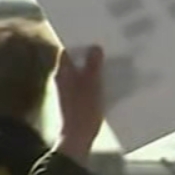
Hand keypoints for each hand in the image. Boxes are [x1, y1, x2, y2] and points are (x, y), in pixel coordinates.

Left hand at [55, 46, 104, 160]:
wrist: (77, 139)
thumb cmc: (83, 112)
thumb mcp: (92, 86)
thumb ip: (93, 66)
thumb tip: (95, 47)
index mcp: (62, 73)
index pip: (67, 51)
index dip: (79, 42)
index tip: (94, 36)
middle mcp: (63, 80)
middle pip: (75, 61)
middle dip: (89, 54)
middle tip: (107, 47)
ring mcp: (68, 91)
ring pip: (81, 72)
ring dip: (93, 67)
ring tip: (111, 61)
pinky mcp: (76, 101)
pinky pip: (85, 84)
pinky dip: (94, 80)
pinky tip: (108, 80)